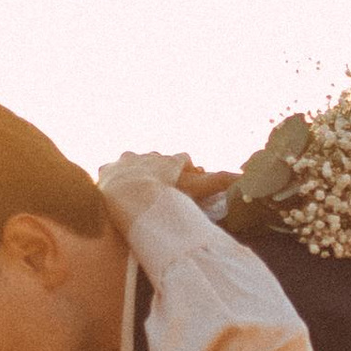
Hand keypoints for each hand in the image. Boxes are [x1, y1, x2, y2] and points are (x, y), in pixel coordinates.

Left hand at [106, 152, 237, 208]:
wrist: (129, 195)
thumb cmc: (166, 193)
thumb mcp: (197, 188)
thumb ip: (220, 182)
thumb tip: (244, 176)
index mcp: (169, 159)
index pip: (183, 159)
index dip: (187, 169)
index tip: (189, 179)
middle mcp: (147, 155)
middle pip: (157, 159)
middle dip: (160, 170)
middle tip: (161, 188)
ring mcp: (124, 161)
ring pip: (131, 162)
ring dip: (134, 172)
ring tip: (135, 188)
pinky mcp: (105, 170)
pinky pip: (109, 172)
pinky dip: (112, 180)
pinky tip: (113, 191)